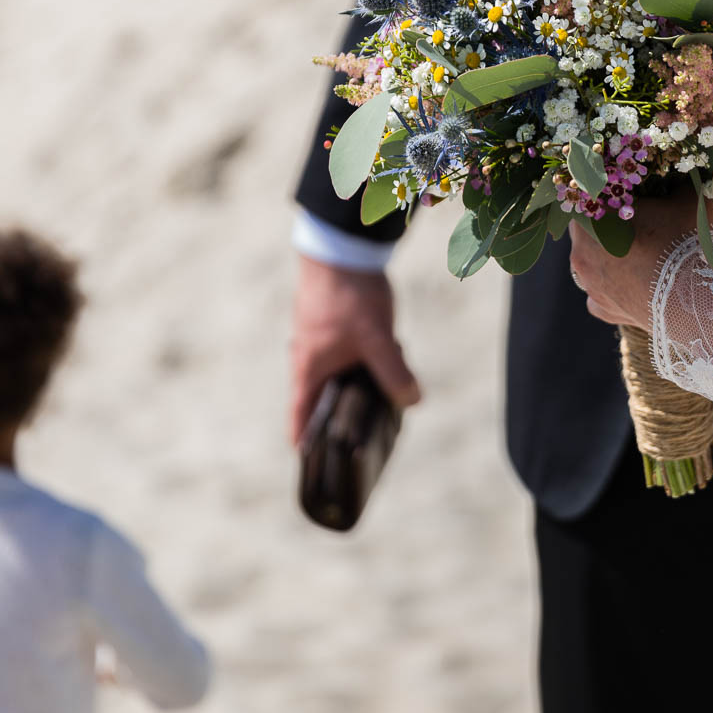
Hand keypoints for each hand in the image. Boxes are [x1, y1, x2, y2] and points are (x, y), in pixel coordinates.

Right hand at [288, 255, 419, 444]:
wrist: (338, 247)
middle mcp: (306, 358)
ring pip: (331, 374)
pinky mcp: (327, 324)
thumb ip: (394, 373)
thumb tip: (412, 401)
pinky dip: (355, 365)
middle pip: (317, 399)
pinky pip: (339, 355)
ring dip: (349, 388)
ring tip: (378, 399)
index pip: (300, 417)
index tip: (310, 465)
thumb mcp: (377, 340)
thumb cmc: (348, 295)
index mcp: (308, 370)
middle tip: (357, 437)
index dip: (305, 443)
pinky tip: (381, 361)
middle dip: (336, 418)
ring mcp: (315, 340)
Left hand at [569, 194, 712, 327]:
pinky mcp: (604, 310)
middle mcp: (582, 251)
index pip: (590, 193)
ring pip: (590, 260)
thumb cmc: (695, 244)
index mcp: (596, 216)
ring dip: (608, 254)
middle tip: (638, 220)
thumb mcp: (697, 197)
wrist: (703, 305)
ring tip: (640, 252)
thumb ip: (685, 180)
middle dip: (608, 222)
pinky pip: (598, 294)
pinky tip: (632, 281)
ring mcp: (590, 284)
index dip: (611, 189)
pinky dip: (612, 287)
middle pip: (587, 227)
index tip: (632, 191)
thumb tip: (689, 170)